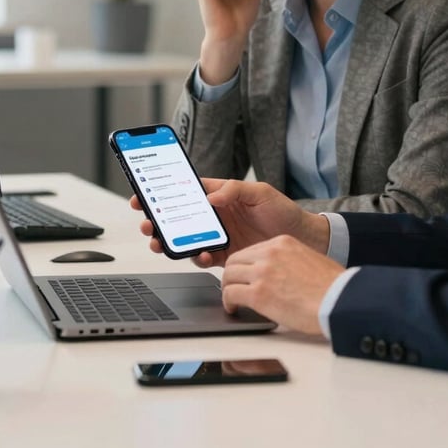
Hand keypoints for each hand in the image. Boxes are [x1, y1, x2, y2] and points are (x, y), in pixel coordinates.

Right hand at [129, 178, 329, 261]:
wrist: (303, 239)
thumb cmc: (283, 211)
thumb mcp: (260, 192)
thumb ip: (234, 190)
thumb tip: (210, 196)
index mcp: (220, 196)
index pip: (186, 191)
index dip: (163, 192)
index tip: (143, 195)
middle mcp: (215, 216)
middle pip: (178, 217)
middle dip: (158, 220)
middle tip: (147, 224)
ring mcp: (218, 236)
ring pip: (185, 239)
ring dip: (171, 241)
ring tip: (162, 242)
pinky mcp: (225, 256)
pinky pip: (203, 257)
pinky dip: (197, 257)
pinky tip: (201, 254)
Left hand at [221, 235, 344, 334]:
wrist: (338, 300)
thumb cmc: (331, 286)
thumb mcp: (308, 260)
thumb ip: (289, 261)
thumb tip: (279, 274)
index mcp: (282, 242)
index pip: (251, 250)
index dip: (244, 266)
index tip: (244, 276)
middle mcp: (270, 253)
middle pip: (235, 260)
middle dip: (231, 275)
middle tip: (234, 288)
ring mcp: (262, 272)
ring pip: (228, 275)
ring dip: (228, 288)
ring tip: (233, 300)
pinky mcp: (258, 293)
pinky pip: (231, 294)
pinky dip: (229, 302)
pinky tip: (234, 309)